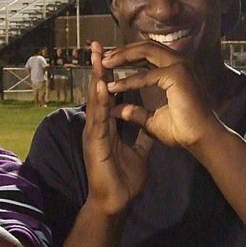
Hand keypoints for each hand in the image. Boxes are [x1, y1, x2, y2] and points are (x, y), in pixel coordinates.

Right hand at [83, 41, 153, 214]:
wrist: (116, 201)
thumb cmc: (123, 179)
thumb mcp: (138, 151)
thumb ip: (142, 133)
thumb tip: (151, 119)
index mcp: (107, 126)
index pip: (108, 94)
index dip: (110, 75)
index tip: (112, 55)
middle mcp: (98, 126)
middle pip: (98, 92)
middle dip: (98, 68)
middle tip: (96, 45)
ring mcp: (94, 134)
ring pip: (95, 101)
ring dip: (96, 78)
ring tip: (97, 57)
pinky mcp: (95, 144)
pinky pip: (98, 119)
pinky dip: (100, 101)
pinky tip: (102, 86)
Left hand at [101, 41, 222, 148]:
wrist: (202, 140)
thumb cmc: (183, 131)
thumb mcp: (153, 119)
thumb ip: (136, 112)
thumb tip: (116, 110)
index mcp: (176, 69)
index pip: (148, 54)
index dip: (127, 56)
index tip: (108, 62)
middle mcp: (180, 62)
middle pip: (145, 47)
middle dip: (121, 51)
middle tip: (101, 58)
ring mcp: (180, 66)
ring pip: (145, 52)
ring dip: (122, 57)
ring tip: (103, 64)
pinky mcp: (178, 75)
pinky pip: (147, 75)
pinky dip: (128, 81)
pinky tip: (112, 86)